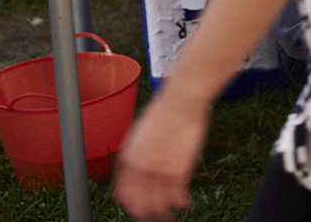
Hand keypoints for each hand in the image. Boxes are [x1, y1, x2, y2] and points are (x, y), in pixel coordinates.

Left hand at [114, 92, 210, 220]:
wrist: (181, 101)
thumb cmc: (164, 111)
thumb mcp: (140, 132)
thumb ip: (137, 152)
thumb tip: (139, 164)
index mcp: (127, 159)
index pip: (123, 194)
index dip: (132, 205)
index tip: (140, 209)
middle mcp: (138, 170)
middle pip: (138, 205)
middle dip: (146, 216)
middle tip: (156, 218)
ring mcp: (156, 172)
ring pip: (157, 206)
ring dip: (165, 215)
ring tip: (172, 215)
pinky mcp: (177, 171)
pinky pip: (177, 197)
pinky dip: (183, 203)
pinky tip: (187, 203)